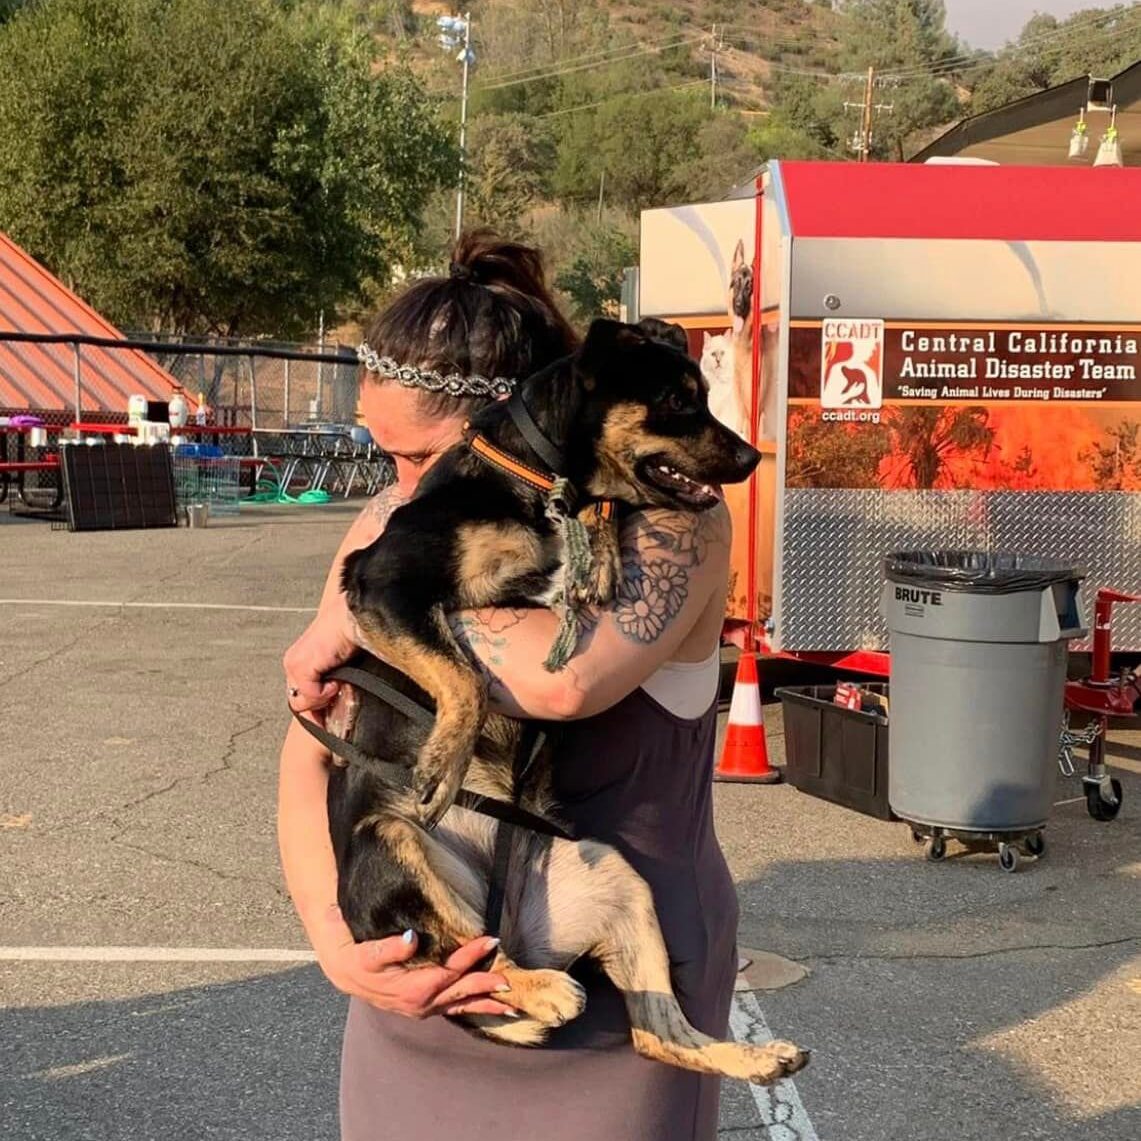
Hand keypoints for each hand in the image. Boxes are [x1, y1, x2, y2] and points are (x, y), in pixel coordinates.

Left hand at [285, 596, 359, 712]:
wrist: (351, 617)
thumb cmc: (350, 634)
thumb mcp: (336, 662)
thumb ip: (329, 678)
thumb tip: (334, 699)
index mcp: (297, 660)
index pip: (298, 695)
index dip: (313, 709)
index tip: (327, 720)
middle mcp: (291, 663)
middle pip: (297, 702)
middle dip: (315, 710)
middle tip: (334, 709)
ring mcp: (294, 666)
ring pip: (302, 703)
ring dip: (322, 700)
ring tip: (338, 686)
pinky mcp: (302, 668)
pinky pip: (311, 696)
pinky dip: (326, 694)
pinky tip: (337, 680)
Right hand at [315, 906, 515, 1018]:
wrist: (346, 973)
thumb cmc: (359, 958)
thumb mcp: (370, 952)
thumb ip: (391, 947)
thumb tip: (410, 938)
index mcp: (415, 988)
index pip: (451, 969)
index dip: (471, 955)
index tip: (490, 940)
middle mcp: (423, 1003)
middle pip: (462, 991)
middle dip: (486, 984)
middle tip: (509, 979)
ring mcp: (424, 1009)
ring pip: (461, 1006)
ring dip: (486, 1004)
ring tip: (511, 1006)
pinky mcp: (423, 1008)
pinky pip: (453, 1010)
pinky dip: (472, 1008)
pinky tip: (486, 1007)